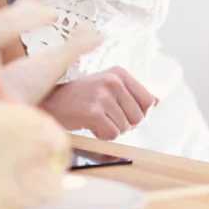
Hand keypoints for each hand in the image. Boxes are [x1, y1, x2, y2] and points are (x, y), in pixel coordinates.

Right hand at [37, 67, 158, 140]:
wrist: (50, 102)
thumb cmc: (81, 97)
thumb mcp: (108, 87)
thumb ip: (133, 93)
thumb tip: (157, 102)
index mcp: (119, 73)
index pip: (149, 101)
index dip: (138, 113)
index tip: (121, 111)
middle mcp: (112, 80)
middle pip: (139, 117)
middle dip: (125, 123)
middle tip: (106, 117)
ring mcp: (102, 95)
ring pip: (125, 128)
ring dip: (112, 129)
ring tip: (95, 119)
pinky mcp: (93, 112)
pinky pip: (112, 134)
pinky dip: (102, 135)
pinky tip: (90, 125)